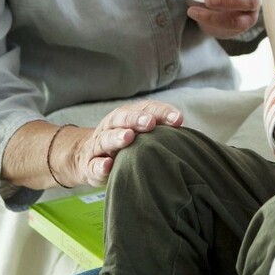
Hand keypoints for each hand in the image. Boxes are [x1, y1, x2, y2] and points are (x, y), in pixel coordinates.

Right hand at [58, 100, 183, 187]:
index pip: (146, 109)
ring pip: (106, 139)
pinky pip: (93, 165)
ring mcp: (98, 146)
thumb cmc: (123, 145)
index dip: (162, 113)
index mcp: (127, 116)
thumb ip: (159, 130)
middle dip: (136, 119)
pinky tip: (107, 164)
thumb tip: (188, 133)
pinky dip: (100, 165)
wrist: (85, 157)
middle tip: (150, 122)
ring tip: (129, 137)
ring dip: (117, 137)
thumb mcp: (139, 134)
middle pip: (122, 118)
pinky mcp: (89, 165)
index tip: (178, 119)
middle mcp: (111, 127)